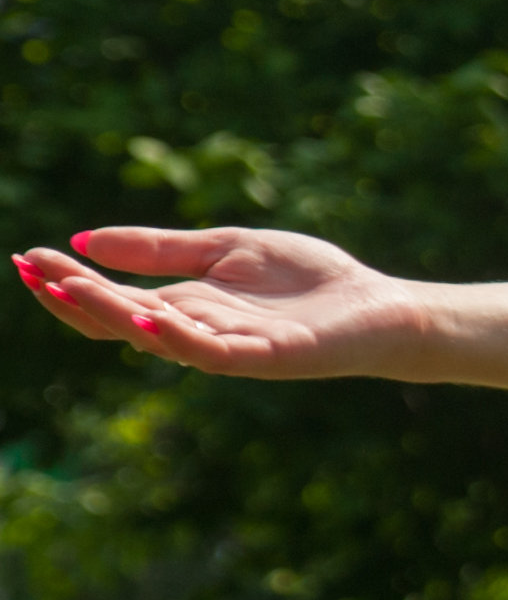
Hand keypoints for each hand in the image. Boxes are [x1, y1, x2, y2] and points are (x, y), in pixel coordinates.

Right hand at [15, 226, 425, 377]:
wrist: (381, 306)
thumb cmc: (310, 281)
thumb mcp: (225, 249)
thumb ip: (162, 250)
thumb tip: (84, 241)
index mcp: (187, 305)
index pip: (113, 298)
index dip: (70, 282)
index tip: (26, 257)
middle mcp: (199, 331)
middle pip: (122, 320)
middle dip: (74, 297)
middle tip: (31, 271)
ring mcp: (231, 349)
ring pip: (159, 337)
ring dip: (112, 314)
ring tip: (71, 288)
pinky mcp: (268, 358)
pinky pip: (214, 354)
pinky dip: (179, 336)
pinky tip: (149, 315)